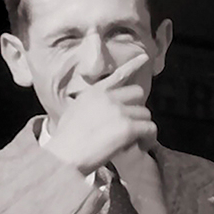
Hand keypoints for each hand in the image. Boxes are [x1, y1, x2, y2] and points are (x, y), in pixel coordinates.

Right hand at [44, 52, 159, 174]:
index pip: (118, 75)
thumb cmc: (66, 140)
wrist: (64, 156)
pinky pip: (149, 128)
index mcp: (94, 92)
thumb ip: (92, 106)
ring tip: (135, 140)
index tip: (144, 58)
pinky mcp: (127, 127)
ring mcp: (118, 111)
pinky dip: (149, 138)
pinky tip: (142, 145)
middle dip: (137, 108)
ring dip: (142, 126)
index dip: (133, 65)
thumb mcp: (74, 112)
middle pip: (138, 94)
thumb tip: (105, 113)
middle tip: (132, 124)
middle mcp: (108, 97)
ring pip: (145, 114)